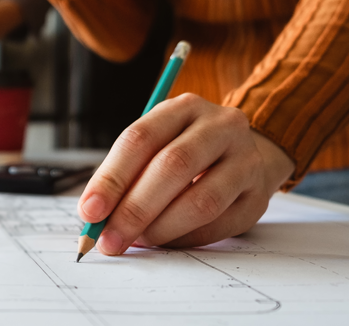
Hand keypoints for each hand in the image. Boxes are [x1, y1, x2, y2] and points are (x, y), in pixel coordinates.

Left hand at [78, 93, 295, 253]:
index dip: (111, 178)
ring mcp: (246, 159)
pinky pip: (220, 225)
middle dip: (134, 209)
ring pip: (201, 200)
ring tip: (139, 240)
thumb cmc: (183, 151)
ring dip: (162, 228)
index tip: (89, 211)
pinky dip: (186, 239)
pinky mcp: (259, 195)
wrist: (243, 153)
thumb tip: (93, 216)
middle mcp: (220, 126)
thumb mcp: (154, 147)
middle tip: (110, 238)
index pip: (140, 139)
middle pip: (172, 167)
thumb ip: (123, 177)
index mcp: (183, 107)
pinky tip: (167, 241)